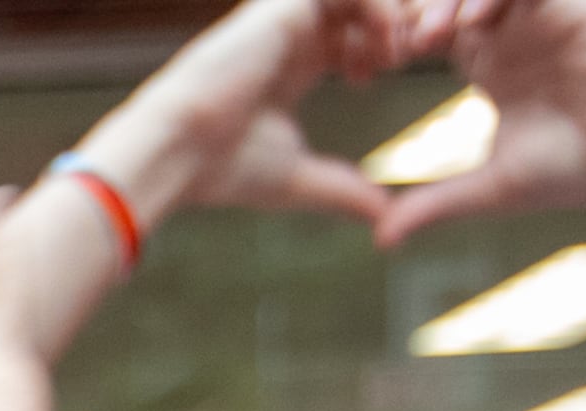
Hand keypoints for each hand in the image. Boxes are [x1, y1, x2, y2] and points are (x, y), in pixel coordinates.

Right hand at [102, 0, 401, 226]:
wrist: (180, 150)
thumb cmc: (223, 167)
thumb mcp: (297, 178)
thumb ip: (340, 189)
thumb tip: (381, 214)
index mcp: (294, 61)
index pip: (350, 29)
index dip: (378, 40)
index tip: (388, 72)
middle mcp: (292, 32)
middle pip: (360, 1)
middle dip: (393, 19)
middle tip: (405, 54)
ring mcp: (288, 16)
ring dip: (389, 13)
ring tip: (396, 52)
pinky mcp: (284, 8)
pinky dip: (378, 10)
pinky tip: (380, 47)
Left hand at [369, 0, 585, 244]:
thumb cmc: (578, 170)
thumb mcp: (493, 188)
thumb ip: (436, 204)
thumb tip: (380, 240)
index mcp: (493, 66)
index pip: (437, 31)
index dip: (404, 38)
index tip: (375, 68)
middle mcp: (515, 34)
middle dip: (418, 13)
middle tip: (395, 48)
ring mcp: (543, 15)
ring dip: (450, 1)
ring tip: (427, 37)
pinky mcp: (573, 5)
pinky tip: (474, 24)